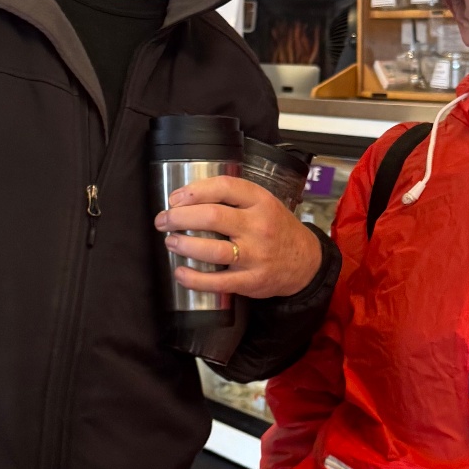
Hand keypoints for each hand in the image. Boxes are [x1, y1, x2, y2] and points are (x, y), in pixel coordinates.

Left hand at [157, 177, 322, 299]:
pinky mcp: (251, 280)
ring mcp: (256, 255)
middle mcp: (259, 226)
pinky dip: (194, 279)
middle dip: (179, 217)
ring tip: (170, 242)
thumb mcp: (264, 203)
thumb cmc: (276, 229)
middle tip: (164, 220)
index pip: (224, 187)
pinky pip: (217, 281)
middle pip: (212, 216)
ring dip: (184, 244)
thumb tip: (186, 200)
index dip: (194, 191)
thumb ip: (233, 198)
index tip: (175, 198)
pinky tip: (180, 272)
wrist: (305, 262)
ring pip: (212, 249)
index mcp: (261, 202)